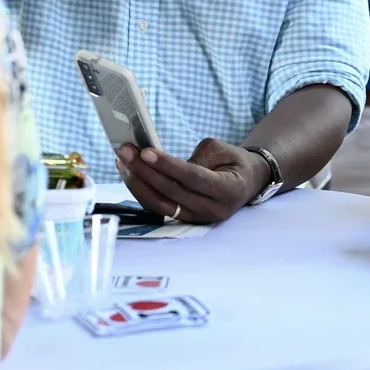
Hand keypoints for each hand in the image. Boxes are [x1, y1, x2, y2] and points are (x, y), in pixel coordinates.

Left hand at [116, 138, 268, 223]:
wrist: (247, 183)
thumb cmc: (234, 162)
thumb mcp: (223, 150)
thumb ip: (197, 156)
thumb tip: (164, 162)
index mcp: (227, 190)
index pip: (192, 178)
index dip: (168, 165)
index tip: (145, 152)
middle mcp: (212, 210)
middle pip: (171, 193)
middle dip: (145, 171)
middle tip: (125, 151)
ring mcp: (197, 219)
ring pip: (160, 204)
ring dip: (137, 182)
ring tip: (122, 161)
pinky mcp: (184, 219)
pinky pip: (159, 207)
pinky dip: (142, 191)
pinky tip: (130, 174)